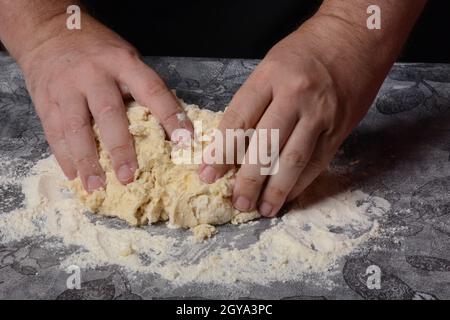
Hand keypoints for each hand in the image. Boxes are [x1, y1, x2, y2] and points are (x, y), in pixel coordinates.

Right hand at [19, 14, 192, 191]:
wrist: (49, 33)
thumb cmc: (97, 52)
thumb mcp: (126, 59)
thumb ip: (142, 89)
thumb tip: (167, 128)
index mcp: (123, 63)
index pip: (152, 90)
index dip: (170, 116)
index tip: (184, 142)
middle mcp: (94, 74)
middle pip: (109, 113)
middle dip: (120, 148)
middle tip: (129, 176)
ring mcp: (66, 88)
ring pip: (76, 128)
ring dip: (87, 161)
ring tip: (96, 186)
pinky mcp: (45, 101)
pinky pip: (54, 133)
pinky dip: (65, 157)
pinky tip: (75, 176)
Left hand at [199, 15, 386, 216]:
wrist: (356, 37)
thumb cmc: (307, 51)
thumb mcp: (270, 66)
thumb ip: (254, 103)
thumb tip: (234, 144)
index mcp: (270, 77)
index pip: (238, 121)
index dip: (220, 152)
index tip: (208, 173)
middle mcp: (295, 96)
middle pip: (265, 146)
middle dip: (248, 180)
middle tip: (238, 201)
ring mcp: (320, 114)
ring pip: (292, 160)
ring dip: (275, 190)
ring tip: (262, 209)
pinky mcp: (339, 129)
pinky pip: (317, 163)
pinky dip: (301, 183)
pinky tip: (288, 196)